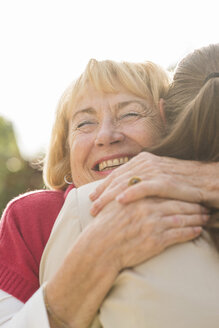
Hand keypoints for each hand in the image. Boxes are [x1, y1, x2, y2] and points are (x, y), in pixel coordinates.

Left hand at [90, 152, 218, 215]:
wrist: (207, 180)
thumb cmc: (182, 182)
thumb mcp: (158, 178)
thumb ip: (142, 180)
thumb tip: (124, 191)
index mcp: (143, 161)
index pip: (117, 174)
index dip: (103, 187)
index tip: (92, 198)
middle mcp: (146, 163)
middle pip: (117, 179)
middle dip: (102, 194)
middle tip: (91, 208)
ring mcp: (155, 171)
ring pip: (126, 183)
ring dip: (110, 196)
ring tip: (97, 208)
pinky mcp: (165, 181)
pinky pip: (144, 187)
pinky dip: (131, 193)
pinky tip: (119, 201)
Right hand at [91, 197, 208, 269]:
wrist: (100, 247)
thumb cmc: (105, 226)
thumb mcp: (114, 203)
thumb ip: (128, 192)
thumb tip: (137, 187)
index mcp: (139, 197)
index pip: (166, 192)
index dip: (180, 193)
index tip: (189, 193)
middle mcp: (148, 208)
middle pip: (178, 203)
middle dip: (194, 204)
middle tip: (204, 204)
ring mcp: (153, 224)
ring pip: (182, 218)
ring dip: (197, 218)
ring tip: (206, 217)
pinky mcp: (156, 240)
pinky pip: (179, 235)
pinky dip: (191, 232)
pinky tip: (198, 231)